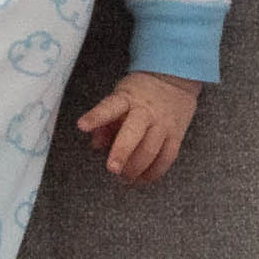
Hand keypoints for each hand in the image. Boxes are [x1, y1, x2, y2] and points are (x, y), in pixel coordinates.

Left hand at [75, 71, 200, 185]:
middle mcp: (147, 111)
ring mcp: (164, 124)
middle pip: (135, 132)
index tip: (82, 125)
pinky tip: (143, 177)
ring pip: (152, 150)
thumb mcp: (119, 97)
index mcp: (127, 99)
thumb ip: (104, 120)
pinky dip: (154, 172)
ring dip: (136, 168)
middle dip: (123, 152)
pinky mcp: (176, 135)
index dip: (96, 117)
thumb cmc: (141, 93)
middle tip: (113, 168)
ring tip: (124, 177)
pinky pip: (167, 158)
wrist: (176, 80)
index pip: (110, 107)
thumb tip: (96, 144)